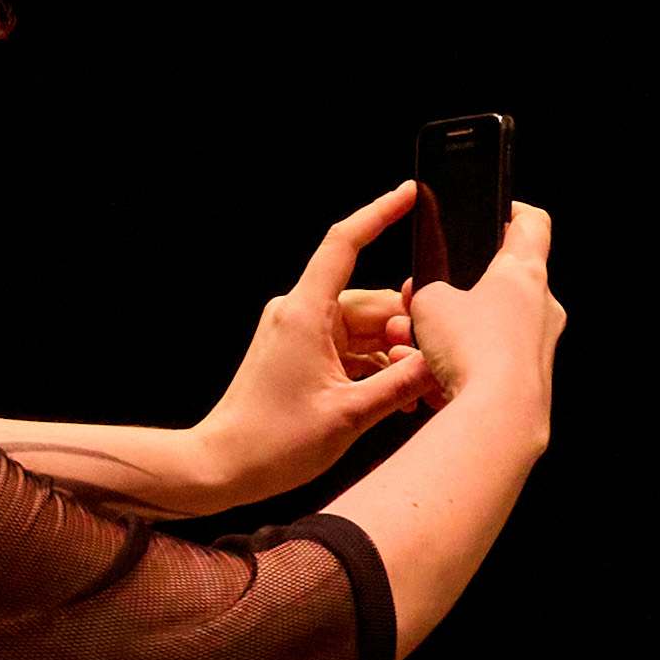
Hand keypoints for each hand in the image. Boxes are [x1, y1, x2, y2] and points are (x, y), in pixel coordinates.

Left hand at [175, 188, 452, 500]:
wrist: (224, 466)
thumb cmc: (274, 442)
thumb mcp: (351, 415)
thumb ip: (400, 383)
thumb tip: (435, 360)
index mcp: (306, 313)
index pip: (345, 244)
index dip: (379, 213)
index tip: (409, 194)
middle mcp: (300, 314)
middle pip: (370, 301)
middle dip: (406, 329)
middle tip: (432, 368)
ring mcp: (299, 333)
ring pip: (365, 328)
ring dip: (394, 356)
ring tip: (417, 394)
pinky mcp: (300, 354)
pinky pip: (350, 349)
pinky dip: (376, 367)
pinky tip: (399, 396)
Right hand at [405, 193, 563, 425]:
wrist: (498, 419)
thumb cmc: (472, 349)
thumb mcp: (429, 303)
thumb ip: (429, 291)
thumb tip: (433, 302)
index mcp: (526, 272)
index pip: (533, 224)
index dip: (512, 212)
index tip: (495, 213)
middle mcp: (544, 307)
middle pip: (505, 282)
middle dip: (463, 289)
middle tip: (427, 299)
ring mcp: (541, 347)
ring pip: (492, 329)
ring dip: (456, 334)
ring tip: (418, 347)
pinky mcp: (532, 381)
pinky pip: (491, 365)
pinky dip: (463, 367)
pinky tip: (431, 381)